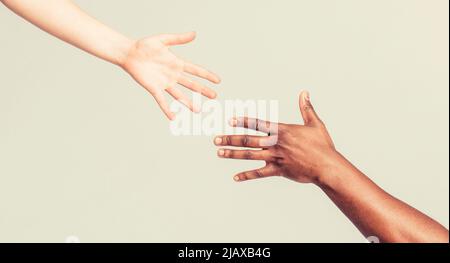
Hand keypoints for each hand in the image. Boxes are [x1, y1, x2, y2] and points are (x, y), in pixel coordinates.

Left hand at [121, 32, 219, 119]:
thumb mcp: (163, 40)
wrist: (129, 53)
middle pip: (191, 84)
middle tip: (214, 97)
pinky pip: (162, 100)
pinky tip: (173, 117)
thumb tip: (194, 34)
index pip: (196, 70)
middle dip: (203, 90)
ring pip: (179, 95)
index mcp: (177, 63)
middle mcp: (173, 75)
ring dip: (188, 103)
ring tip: (198, 110)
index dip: (207, 75)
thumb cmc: (144, 46)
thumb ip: (178, 39)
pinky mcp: (154, 88)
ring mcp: (164, 83)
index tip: (218, 80)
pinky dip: (167, 109)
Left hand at [214, 91, 339, 183]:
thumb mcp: (315, 124)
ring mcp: (275, 158)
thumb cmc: (322, 145)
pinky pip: (259, 173)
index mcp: (282, 130)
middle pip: (248, 140)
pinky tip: (236, 177)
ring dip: (233, 154)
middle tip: (215, 139)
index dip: (243, 121)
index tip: (230, 120)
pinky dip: (247, 175)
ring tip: (219, 153)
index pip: (258, 123)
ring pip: (250, 156)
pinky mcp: (278, 170)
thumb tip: (304, 92)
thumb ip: (306, 108)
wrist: (327, 166)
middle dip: (230, 139)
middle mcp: (275, 143)